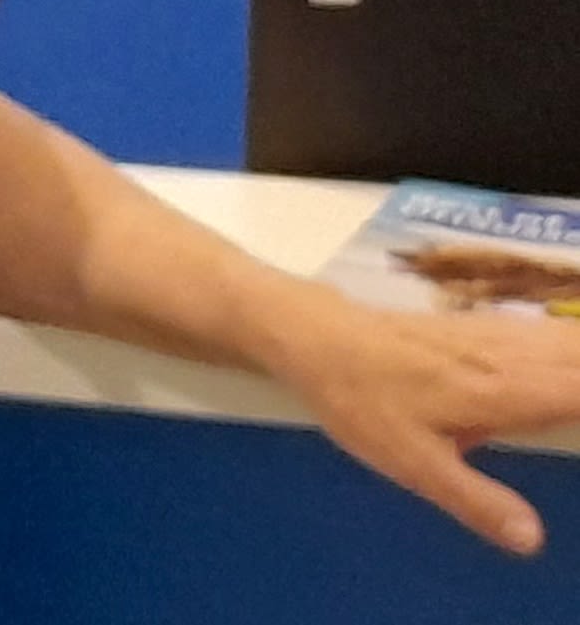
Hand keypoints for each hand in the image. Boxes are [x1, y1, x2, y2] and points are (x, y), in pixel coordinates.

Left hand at [268, 282, 579, 554]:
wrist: (311, 333)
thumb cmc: (361, 400)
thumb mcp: (414, 463)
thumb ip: (476, 500)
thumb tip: (533, 539)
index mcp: (499, 391)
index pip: (577, 390)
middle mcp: (501, 355)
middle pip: (573, 356)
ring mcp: (482, 333)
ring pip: (555, 338)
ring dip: (576, 355)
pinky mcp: (463, 325)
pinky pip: (529, 329)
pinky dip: (558, 340)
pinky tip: (559, 346)